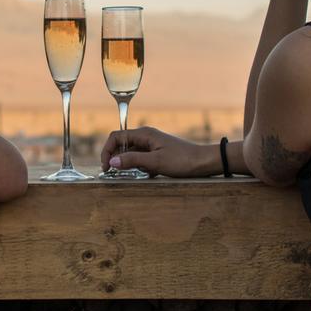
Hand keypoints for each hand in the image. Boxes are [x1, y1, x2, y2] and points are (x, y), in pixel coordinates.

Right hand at [100, 126, 216, 177]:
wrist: (204, 162)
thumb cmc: (182, 160)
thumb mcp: (155, 162)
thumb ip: (133, 161)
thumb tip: (112, 161)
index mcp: (144, 134)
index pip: (116, 137)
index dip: (107, 150)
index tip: (106, 167)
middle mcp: (146, 137)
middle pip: (122, 145)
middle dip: (115, 158)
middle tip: (112, 174)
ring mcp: (152, 145)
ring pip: (131, 153)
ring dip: (127, 164)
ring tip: (128, 176)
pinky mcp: (157, 154)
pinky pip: (141, 159)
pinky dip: (138, 167)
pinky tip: (144, 175)